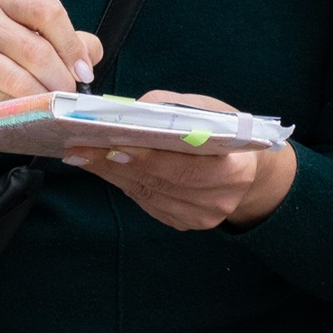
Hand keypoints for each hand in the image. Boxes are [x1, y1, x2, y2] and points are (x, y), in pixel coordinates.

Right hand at [0, 0, 103, 128]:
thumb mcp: (22, 33)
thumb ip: (63, 39)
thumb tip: (92, 53)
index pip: (49, 11)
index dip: (72, 45)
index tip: (84, 70)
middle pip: (36, 49)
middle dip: (61, 78)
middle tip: (70, 94)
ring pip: (19, 79)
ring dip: (43, 98)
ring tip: (51, 105)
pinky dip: (17, 110)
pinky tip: (21, 111)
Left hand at [62, 91, 297, 231]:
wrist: (251, 169)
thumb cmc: (227, 130)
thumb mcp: (210, 109)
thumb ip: (173, 109)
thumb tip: (128, 111)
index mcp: (234, 170)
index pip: (184, 166)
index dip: (147, 158)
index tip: (112, 144)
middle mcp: (218, 201)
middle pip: (160, 183)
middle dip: (116, 164)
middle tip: (81, 148)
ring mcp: (200, 217)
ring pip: (147, 195)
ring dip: (111, 174)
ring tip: (81, 155)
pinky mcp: (184, 223)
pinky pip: (147, 202)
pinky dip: (123, 183)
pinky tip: (102, 167)